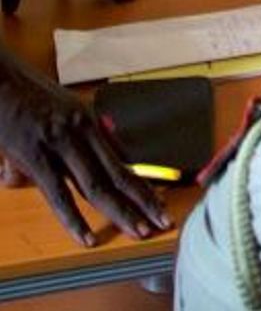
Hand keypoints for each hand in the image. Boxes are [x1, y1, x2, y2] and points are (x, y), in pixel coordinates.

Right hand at [0, 51, 169, 244]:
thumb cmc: (26, 96)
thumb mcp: (59, 112)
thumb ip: (72, 139)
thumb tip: (78, 165)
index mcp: (89, 123)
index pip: (122, 161)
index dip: (142, 185)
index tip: (160, 203)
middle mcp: (82, 133)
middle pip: (117, 176)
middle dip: (141, 202)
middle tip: (162, 222)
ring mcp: (60, 144)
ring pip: (96, 186)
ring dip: (119, 211)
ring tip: (138, 231)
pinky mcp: (35, 156)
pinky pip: (58, 193)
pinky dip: (74, 218)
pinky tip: (87, 237)